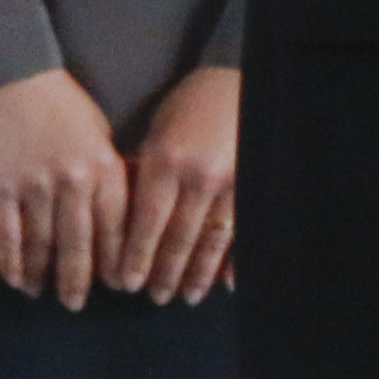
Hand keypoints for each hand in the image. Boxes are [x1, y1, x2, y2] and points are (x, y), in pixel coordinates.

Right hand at [0, 67, 127, 308]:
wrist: (14, 77)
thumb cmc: (65, 107)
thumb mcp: (102, 137)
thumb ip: (110, 179)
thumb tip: (118, 229)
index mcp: (103, 169)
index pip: (115, 231)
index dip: (117, 264)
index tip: (119, 286)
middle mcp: (71, 182)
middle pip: (78, 247)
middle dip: (78, 282)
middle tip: (76, 304)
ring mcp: (33, 187)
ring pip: (41, 247)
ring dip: (42, 276)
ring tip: (43, 293)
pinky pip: (6, 237)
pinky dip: (11, 263)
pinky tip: (16, 279)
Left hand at [116, 65, 238, 303]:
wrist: (233, 82)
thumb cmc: (185, 108)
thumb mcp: (155, 136)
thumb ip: (143, 178)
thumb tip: (127, 224)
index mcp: (165, 162)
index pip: (147, 222)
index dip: (137, 256)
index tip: (126, 282)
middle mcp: (196, 178)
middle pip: (177, 238)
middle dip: (165, 273)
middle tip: (155, 297)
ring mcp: (229, 184)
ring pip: (210, 241)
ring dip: (197, 273)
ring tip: (187, 296)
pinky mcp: (251, 185)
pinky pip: (241, 230)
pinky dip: (234, 259)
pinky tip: (226, 282)